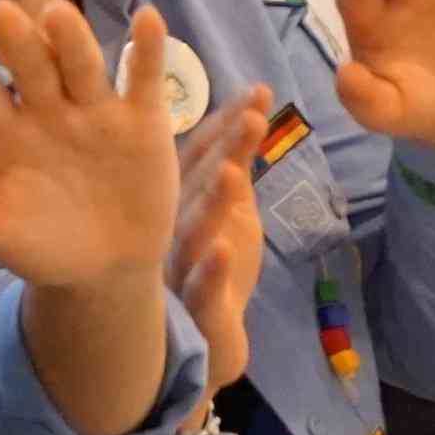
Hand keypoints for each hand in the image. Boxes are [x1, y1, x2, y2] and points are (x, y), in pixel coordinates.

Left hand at [0, 0, 187, 294]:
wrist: (105, 269)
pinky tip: (148, 21)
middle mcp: (45, 106)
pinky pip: (144, 78)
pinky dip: (148, 50)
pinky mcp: (142, 118)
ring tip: (56, 14)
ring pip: (82, 65)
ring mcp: (94, 108)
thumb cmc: (37, 244)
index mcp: (1, 128)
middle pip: (29, 66)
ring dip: (71, 40)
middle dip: (15, 41)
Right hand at [170, 98, 269, 397]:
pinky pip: (201, 289)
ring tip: (232, 173)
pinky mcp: (196, 309)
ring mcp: (181, 268)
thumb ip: (236, 168)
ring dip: (212, 203)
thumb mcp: (231, 212)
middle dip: (223, 150)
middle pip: (197, 185)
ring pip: (193, 232)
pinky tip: (222, 251)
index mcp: (183, 201)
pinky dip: (210, 271)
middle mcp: (174, 228)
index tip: (260, 91)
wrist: (203, 343)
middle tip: (250, 117)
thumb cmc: (213, 269)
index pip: (203, 155)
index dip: (229, 123)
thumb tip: (252, 114)